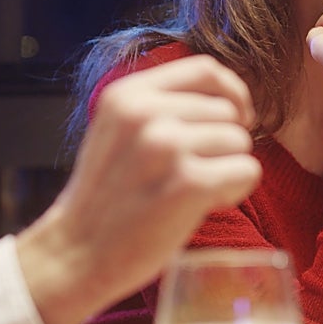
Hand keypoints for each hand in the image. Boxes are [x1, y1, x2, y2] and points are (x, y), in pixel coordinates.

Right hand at [16, 55, 261, 323]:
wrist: (76, 254)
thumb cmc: (106, 197)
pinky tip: (205, 205)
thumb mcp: (118, 131)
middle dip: (224, 144)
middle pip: (227, 111)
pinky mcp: (188, 183)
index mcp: (127, 95)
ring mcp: (167, 147)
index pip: (204, 69)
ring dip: (228, 169)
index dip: (232, 92)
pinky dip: (236, 190)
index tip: (235, 118)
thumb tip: (226, 96)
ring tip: (193, 192)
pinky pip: (247, 170)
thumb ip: (161, 107)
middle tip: (193, 175)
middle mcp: (145, 114)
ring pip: (240, 141)